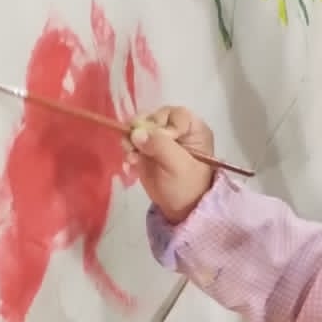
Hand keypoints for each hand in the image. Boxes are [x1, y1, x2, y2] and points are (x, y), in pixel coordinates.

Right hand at [128, 106, 216, 223]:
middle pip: (153, 117)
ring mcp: (159, 137)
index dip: (164, 124)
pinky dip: (128, 149)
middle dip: (142, 130)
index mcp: (193, 129)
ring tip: (133, 157)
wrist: (179, 208)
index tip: (161, 141)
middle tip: (135, 146)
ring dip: (131, 140)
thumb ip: (160, 146)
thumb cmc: (187, 186)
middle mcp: (175, 128)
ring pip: (139, 127)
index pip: (176, 114)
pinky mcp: (145, 148)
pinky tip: (132, 162)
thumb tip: (137, 133)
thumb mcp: (178, 165)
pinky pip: (131, 140)